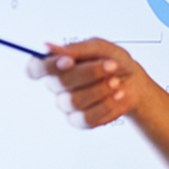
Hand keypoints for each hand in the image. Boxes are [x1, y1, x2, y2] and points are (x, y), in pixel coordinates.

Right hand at [26, 38, 152, 127]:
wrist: (134, 83)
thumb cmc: (114, 63)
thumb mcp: (100, 48)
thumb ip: (77, 49)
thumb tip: (51, 48)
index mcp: (57, 64)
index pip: (34, 68)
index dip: (46, 66)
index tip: (67, 61)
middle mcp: (58, 86)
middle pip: (60, 82)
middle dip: (90, 73)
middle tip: (111, 66)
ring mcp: (67, 105)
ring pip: (75, 101)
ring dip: (101, 89)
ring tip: (116, 82)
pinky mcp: (80, 120)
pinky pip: (87, 118)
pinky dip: (107, 105)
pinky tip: (117, 96)